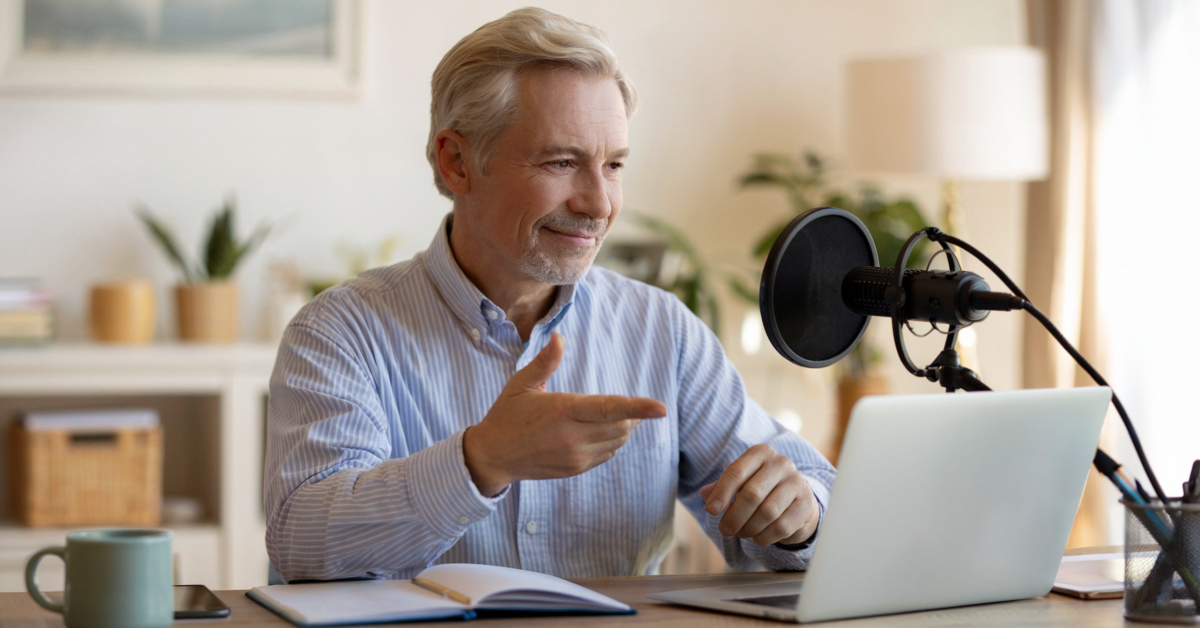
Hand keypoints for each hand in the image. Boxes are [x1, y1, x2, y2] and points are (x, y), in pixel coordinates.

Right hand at [463, 332, 666, 496]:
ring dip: (621, 427)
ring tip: (603, 417)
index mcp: (562, 411)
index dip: (638, 408)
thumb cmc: (507, 415)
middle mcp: (573, 436)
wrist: (493, 456)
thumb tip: (559, 337)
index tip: (661, 408)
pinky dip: (610, 441)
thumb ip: (545, 361)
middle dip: (629, 414)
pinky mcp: (576, 468)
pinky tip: (593, 432)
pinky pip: (607, 454)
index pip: (609, 408)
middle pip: (621, 425)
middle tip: (617, 405)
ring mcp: (576, 456)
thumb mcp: (522, 384)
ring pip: (618, 441)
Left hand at [699, 444, 818, 545]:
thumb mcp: (741, 483)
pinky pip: (781, 526)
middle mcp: (781, 463)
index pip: (736, 472)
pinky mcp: (806, 505)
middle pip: (751, 494)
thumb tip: (704, 494)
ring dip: (749, 528)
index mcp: (761, 453)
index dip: (722, 493)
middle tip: (724, 529)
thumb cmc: (762, 489)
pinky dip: (764, 536)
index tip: (711, 510)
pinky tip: (757, 537)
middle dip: (734, 516)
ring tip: (741, 533)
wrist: (797, 501)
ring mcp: (797, 483)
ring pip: (767, 512)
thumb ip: (721, 487)